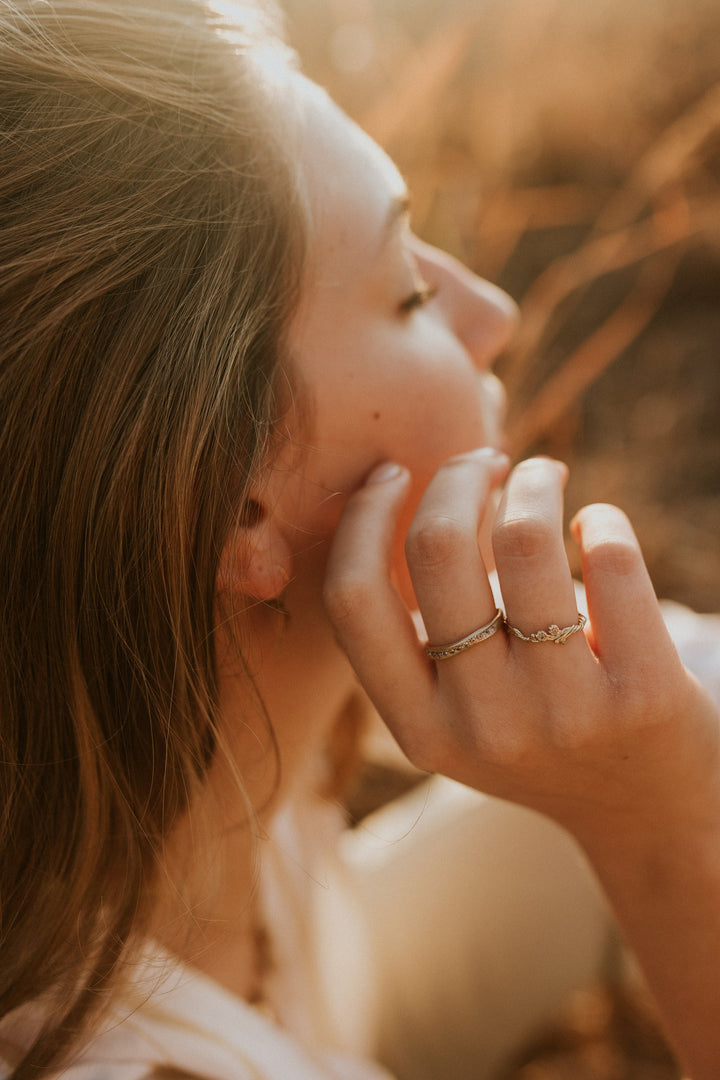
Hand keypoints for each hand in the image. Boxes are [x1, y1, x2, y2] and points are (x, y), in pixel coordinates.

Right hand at [324, 450, 719, 851]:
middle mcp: (482, 724)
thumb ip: (418, 638)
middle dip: (458, 475)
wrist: (646, 811)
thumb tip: (403, 494)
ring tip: (543, 475)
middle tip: (484, 462)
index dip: (363, 517)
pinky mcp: (645, 693)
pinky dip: (601, 518)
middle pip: (437, 548)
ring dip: (533, 479)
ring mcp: (564, 712)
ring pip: (524, 539)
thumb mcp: (456, 716)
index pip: (355, 601)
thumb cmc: (537, 733)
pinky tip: (597, 527)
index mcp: (419, 728)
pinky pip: (611, 559)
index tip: (393, 474)